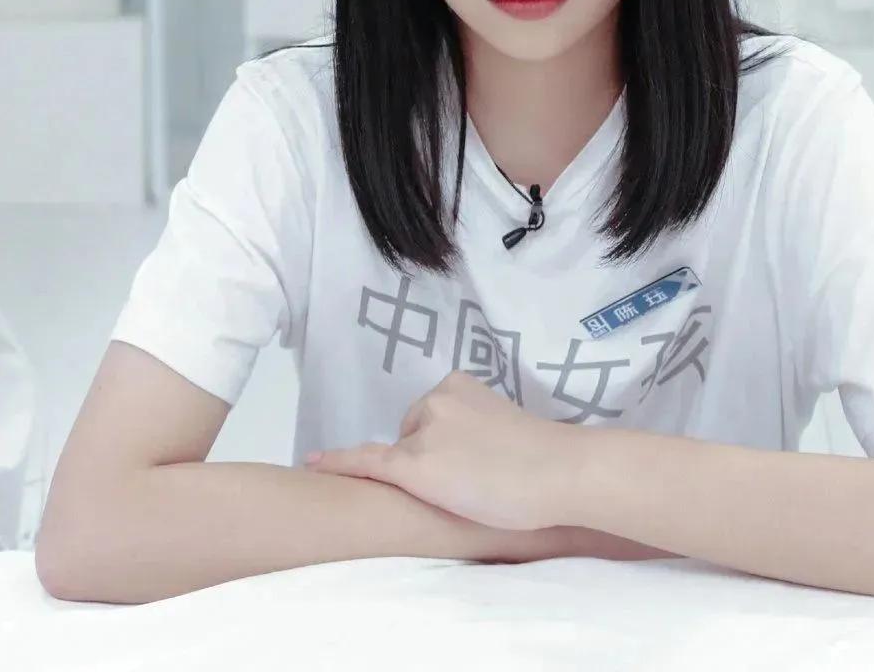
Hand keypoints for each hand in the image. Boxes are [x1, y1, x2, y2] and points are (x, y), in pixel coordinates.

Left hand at [304, 369, 583, 531]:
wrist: (561, 471)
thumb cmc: (543, 457)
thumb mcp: (501, 425)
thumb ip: (472, 428)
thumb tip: (457, 453)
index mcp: (457, 384)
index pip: (429, 419)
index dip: (439, 444)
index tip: (461, 459)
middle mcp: (434, 399)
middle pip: (411, 436)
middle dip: (431, 459)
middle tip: (478, 479)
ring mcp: (424, 432)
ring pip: (402, 458)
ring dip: (424, 475)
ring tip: (474, 488)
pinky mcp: (416, 465)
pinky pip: (368, 463)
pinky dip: (338, 463)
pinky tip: (312, 463)